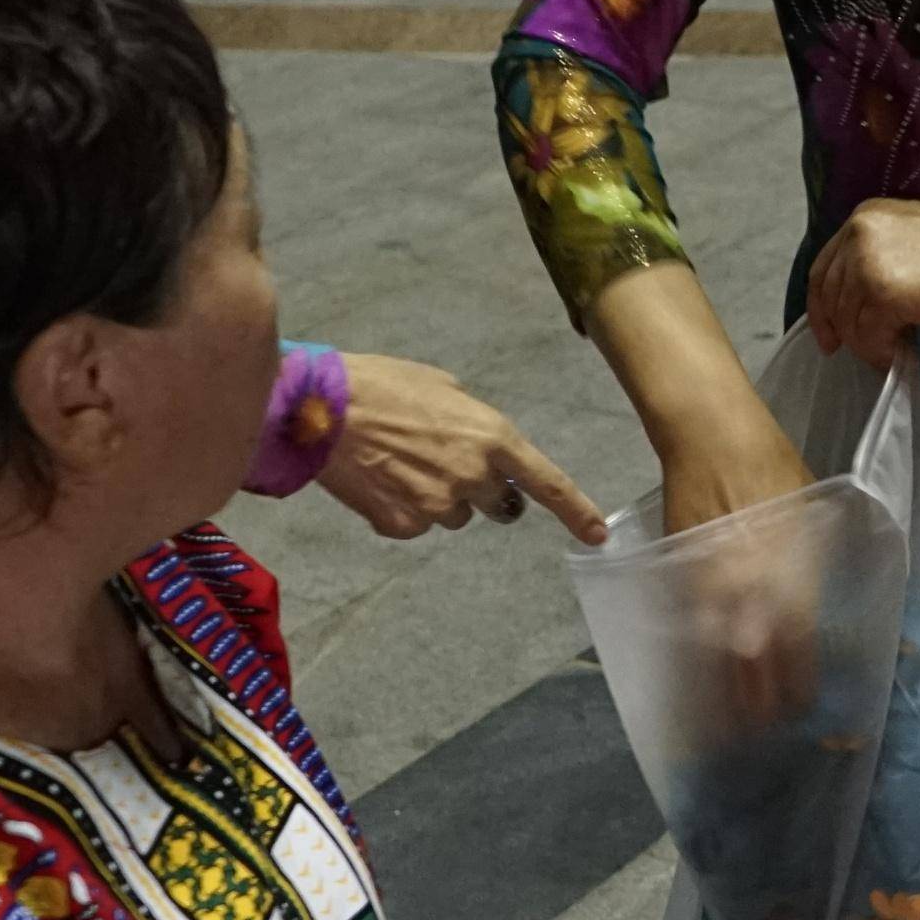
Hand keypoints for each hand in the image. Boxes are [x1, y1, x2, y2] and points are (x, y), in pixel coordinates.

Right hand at [309, 352, 610, 542]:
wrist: (321, 408)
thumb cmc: (381, 385)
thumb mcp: (444, 388)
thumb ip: (473, 422)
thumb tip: (478, 443)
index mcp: (492, 436)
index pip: (547, 482)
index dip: (577, 510)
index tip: (598, 534)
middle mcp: (474, 476)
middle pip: (502, 506)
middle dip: (487, 492)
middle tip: (451, 466)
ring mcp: (438, 505)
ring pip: (454, 515)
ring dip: (439, 496)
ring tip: (401, 462)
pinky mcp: (402, 525)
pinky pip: (416, 525)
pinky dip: (402, 508)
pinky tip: (380, 479)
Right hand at [651, 395, 824, 718]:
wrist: (713, 441)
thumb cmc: (774, 472)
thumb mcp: (817, 521)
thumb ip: (817, 570)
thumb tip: (826, 602)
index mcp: (792, 588)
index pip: (800, 661)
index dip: (800, 695)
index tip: (804, 717)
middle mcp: (752, 602)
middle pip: (756, 677)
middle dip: (758, 712)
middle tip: (762, 736)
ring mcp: (710, 596)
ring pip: (715, 667)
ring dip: (719, 706)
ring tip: (722, 738)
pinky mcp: (678, 585)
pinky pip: (685, 641)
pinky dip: (690, 670)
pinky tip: (691, 693)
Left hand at [804, 197, 919, 361]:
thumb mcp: (915, 239)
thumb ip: (883, 259)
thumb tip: (863, 302)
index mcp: (864, 217)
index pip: (824, 267)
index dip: (821, 305)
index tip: (829, 335)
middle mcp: (857, 234)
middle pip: (832, 296)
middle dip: (843, 330)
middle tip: (863, 352)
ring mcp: (867, 264)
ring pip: (848, 321)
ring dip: (867, 344)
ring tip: (890, 354)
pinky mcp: (882, 294)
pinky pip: (867, 337)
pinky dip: (880, 353)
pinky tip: (898, 356)